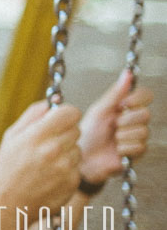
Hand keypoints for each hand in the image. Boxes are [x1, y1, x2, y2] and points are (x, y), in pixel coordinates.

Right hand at [0, 99, 81, 215]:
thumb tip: (52, 103)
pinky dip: (67, 167)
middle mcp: (55, 149)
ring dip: (67, 150)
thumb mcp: (11, 136)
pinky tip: (50, 174)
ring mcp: (66, 167)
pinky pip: (77, 166)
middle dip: (65, 131)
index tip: (59, 118)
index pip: (71, 112)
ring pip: (78, 148)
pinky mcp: (73, 181)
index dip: (65, 113)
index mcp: (38, 135)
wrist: (10, 203)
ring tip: (46, 161)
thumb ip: (32, 115)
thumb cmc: (7, 167)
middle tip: (48, 141)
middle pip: (76, 128)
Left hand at [78, 69, 152, 183]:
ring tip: (111, 139)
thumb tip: (128, 73)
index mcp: (126, 108)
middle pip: (146, 114)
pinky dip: (123, 148)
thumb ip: (115, 93)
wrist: (82, 156)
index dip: (138, 99)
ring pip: (142, 131)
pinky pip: (138, 146)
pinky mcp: (138, 153)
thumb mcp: (100, 110)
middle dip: (125, 120)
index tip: (123, 104)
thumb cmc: (88, 132)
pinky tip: (115, 150)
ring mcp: (138, 137)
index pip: (146, 95)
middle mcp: (136, 121)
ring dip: (122, 136)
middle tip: (113, 126)